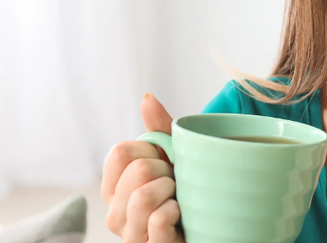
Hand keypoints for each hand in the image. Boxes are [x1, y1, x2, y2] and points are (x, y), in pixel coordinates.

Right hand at [101, 93, 184, 242]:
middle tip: (177, 183)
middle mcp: (115, 213)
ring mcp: (131, 235)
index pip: (120, 152)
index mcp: (114, 188)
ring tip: (180, 199)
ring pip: (143, 197)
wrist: (212, 230)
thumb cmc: (186, 194)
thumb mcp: (174, 159)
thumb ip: (159, 131)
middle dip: (166, 171)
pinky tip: (181, 215)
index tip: (165, 162)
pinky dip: (175, 211)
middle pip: (137, 170)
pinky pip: (158, 219)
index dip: (151, 150)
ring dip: (172, 191)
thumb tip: (147, 97)